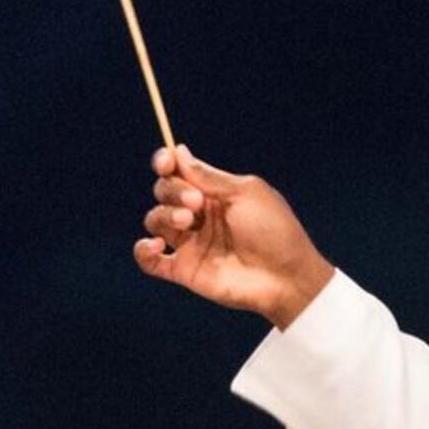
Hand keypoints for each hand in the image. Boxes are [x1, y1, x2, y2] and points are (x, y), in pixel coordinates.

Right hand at [136, 145, 335, 328]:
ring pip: (155, 219)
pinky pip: (149, 260)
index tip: (165, 162)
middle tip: (197, 203)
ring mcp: (191, 243)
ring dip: (165, 214)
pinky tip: (155, 245)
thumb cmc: (274, 231)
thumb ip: (208, 176)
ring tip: (189, 222)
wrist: (286, 277)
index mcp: (215, 194)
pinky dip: (142, 250)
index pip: (179, 173)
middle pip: (164, 192)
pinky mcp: (184, 270)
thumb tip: (179, 151)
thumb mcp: (244, 192)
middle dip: (173, 190)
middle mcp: (199, 216)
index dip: (166, 163)